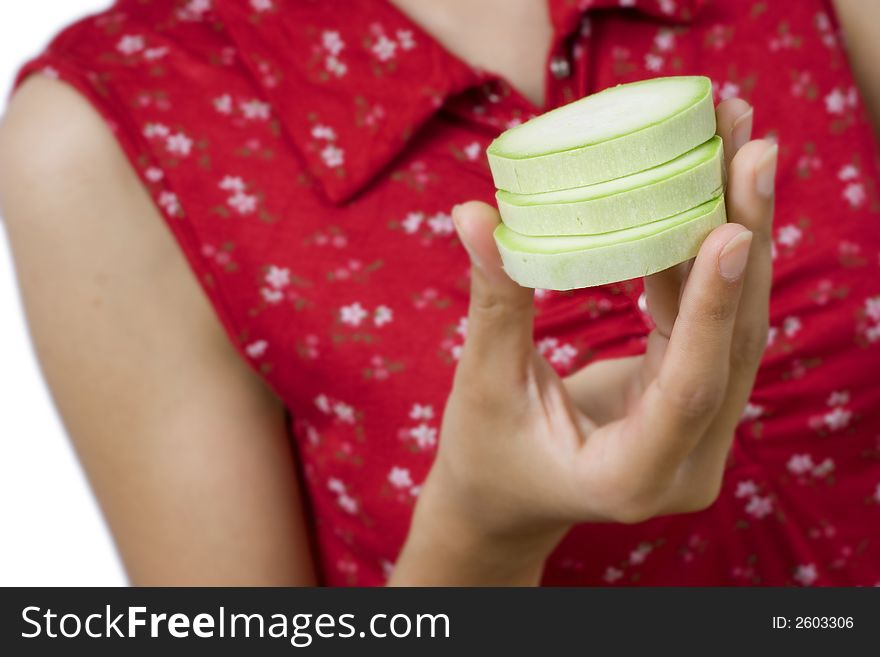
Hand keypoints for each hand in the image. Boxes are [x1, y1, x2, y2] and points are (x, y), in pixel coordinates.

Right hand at [390, 100, 775, 585]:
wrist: (508, 499)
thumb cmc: (487, 454)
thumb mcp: (486, 386)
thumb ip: (494, 303)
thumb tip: (473, 213)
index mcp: (631, 477)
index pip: (687, 388)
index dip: (707, 307)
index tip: (729, 227)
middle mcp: (686, 461)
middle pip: (732, 343)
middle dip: (744, 235)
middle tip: (751, 141)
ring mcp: (700, 434)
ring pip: (735, 325)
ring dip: (738, 231)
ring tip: (737, 143)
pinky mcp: (695, 401)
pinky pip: (712, 320)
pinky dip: (708, 257)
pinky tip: (708, 191)